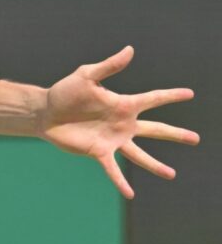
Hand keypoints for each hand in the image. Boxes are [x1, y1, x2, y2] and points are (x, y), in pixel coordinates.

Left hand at [38, 46, 198, 198]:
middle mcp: (122, 123)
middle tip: (197, 139)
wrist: (46, 111)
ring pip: (139, 155)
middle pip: (155, 129)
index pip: (152, 99)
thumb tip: (130, 49)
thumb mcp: (86, 76)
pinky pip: (113, 169)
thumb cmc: (65, 92)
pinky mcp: (98, 152)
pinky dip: (121, 181)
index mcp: (122, 104)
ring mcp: (112, 139)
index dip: (171, 96)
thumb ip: (109, 66)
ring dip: (155, 165)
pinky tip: (130, 193)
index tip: (190, 93)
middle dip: (175, 134)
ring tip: (171, 174)